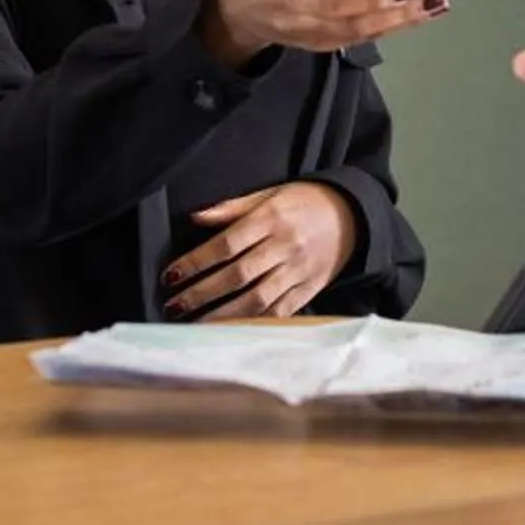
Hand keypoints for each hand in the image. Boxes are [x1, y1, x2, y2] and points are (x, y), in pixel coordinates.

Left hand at [163, 183, 357, 319]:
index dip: (196, 261)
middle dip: (202, 293)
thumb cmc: (304, 203)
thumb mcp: (269, 194)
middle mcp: (285, 247)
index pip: (226, 244)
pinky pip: (279, 312)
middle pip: (238, 275)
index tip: (171, 275)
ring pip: (257, 299)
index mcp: (271, 218)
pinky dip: (254, 323)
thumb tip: (195, 216)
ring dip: (223, 315)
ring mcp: (298, 272)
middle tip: (175, 305)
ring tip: (196, 323)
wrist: (352, 216)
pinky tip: (232, 330)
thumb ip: (231, 208)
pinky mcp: (309, 290)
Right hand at [200, 0, 444, 67]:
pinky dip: (384, 30)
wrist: (237, 5)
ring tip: (430, 7)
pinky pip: (353, 39)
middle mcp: (296, 3)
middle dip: (391, 3)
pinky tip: (409, 19)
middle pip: (348, 8)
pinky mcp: (314, 46)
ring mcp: (305, 29)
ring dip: (397, 20)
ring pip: (356, 28)